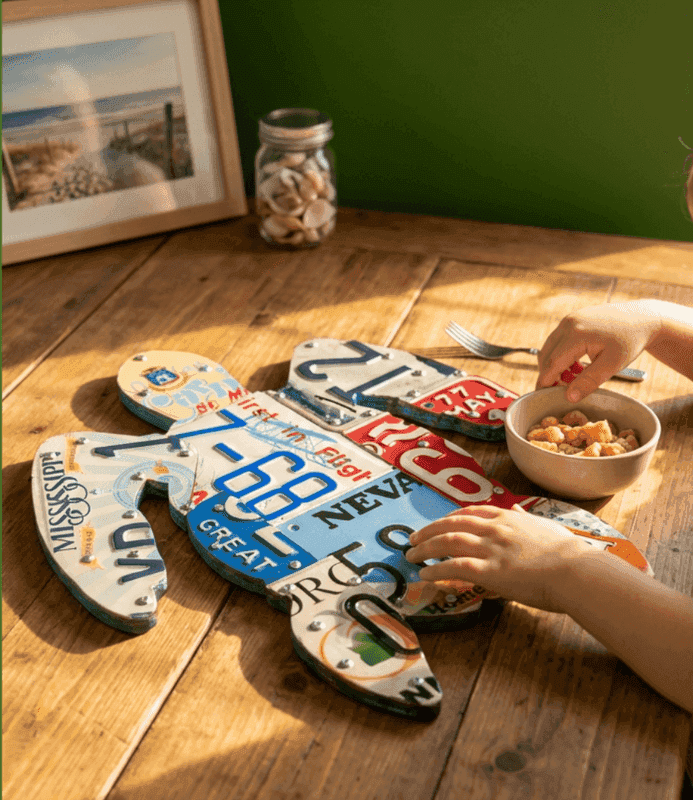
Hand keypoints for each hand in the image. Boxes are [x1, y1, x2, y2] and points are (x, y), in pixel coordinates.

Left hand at [405, 505, 591, 612]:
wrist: (578, 571)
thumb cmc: (569, 555)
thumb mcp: (546, 527)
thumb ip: (527, 519)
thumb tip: (520, 510)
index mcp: (509, 517)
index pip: (472, 512)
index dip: (450, 517)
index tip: (438, 523)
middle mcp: (496, 528)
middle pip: (453, 523)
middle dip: (429, 530)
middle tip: (413, 538)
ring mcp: (491, 548)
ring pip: (448, 541)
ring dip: (425, 547)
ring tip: (411, 555)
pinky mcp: (490, 570)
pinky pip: (454, 567)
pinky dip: (435, 569)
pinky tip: (424, 574)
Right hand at [535, 301, 660, 400]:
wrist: (643, 318)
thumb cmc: (630, 341)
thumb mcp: (612, 365)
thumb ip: (589, 381)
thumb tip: (569, 397)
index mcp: (576, 334)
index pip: (552, 363)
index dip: (546, 381)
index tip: (543, 396)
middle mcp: (568, 324)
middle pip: (546, 355)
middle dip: (550, 375)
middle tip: (561, 390)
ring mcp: (569, 319)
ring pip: (550, 348)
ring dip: (556, 365)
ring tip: (574, 378)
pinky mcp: (572, 320)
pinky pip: (558, 341)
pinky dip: (562, 355)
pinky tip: (577, 366)